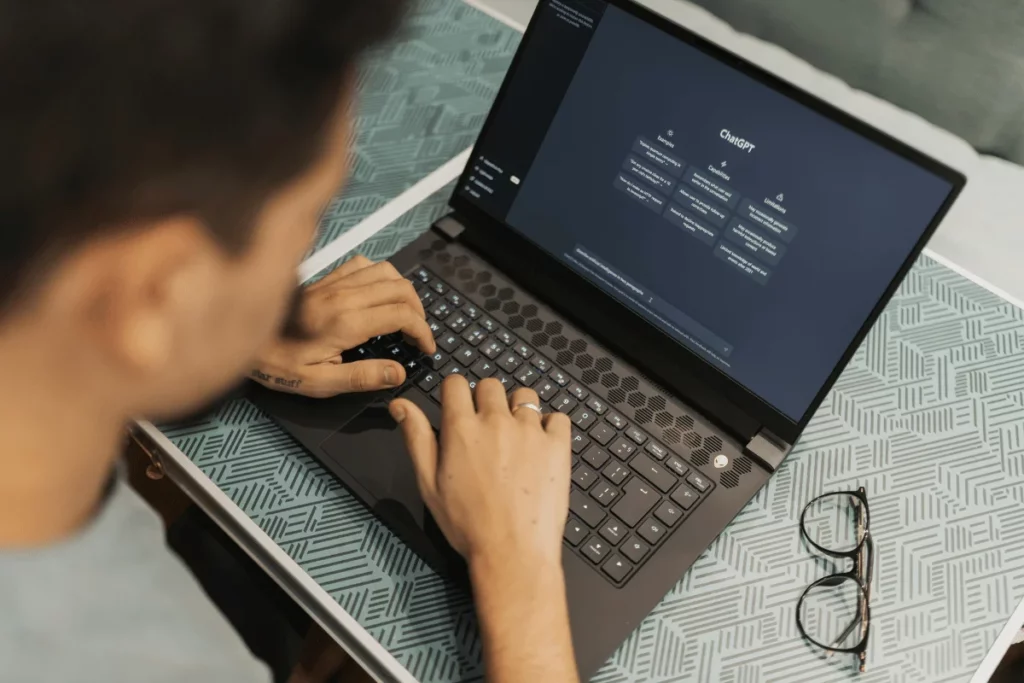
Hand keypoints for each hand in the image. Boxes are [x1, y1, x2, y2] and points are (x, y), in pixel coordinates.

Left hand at [252, 255, 435, 397]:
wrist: (244, 339)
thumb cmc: (278, 365)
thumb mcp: (319, 383)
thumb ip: (362, 377)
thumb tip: (397, 373)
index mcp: (346, 323)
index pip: (402, 315)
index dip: (422, 331)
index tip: (425, 348)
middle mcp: (343, 297)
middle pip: (400, 288)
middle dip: (419, 310)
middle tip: (418, 334)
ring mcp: (334, 283)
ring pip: (386, 271)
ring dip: (404, 290)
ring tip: (405, 313)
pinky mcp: (325, 279)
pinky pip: (363, 263)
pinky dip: (380, 274)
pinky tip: (378, 292)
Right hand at [390, 378, 579, 682]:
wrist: (512, 553)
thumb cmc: (468, 525)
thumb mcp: (429, 484)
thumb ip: (416, 438)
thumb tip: (400, 405)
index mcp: (462, 429)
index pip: (456, 383)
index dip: (455, 393)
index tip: (458, 407)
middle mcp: (496, 422)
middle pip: (490, 385)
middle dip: (485, 400)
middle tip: (486, 429)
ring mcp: (530, 431)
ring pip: (525, 396)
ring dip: (518, 409)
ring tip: (514, 436)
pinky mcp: (557, 446)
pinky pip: (558, 417)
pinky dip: (550, 426)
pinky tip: (540, 446)